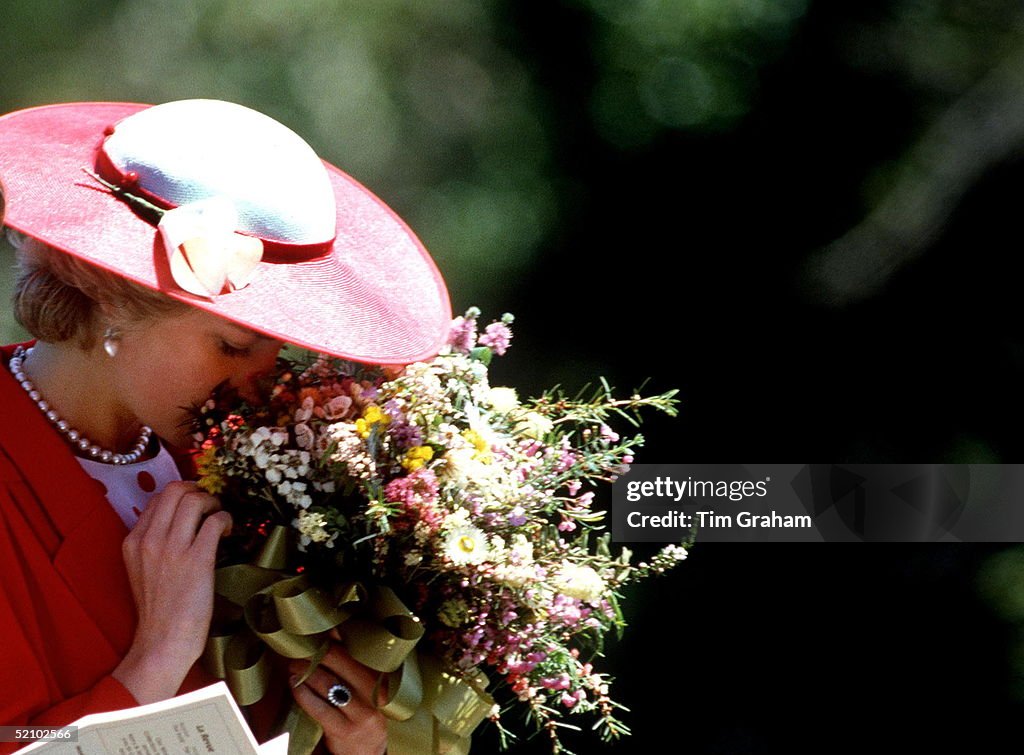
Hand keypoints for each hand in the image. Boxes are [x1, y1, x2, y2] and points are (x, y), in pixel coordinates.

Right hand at [113, 481, 231, 702]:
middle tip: (209, 505)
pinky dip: (226, 518)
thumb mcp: (142, 569)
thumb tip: (179, 520)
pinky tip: (228, 531)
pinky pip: (215, 521)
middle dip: (198, 490)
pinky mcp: (197, 559)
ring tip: (219, 517)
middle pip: (175, 490)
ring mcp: (173, 549)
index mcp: (133, 541)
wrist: (163, 642)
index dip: (181, 495)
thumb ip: (154, 543)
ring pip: (195, 499)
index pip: (158, 498)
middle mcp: (150, 540)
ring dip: (214, 502)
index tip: (195, 505)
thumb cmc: (159, 609)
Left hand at [289, 643, 386, 754]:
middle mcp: (375, 693)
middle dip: (317, 652)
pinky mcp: (344, 729)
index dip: (335, 638)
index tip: (320, 633)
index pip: (358, 650)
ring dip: (305, 671)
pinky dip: (302, 693)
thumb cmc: (363, 713)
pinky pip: (318, 706)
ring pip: (327, 683)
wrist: (368, 753)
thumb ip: (353, 663)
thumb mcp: (367, 688)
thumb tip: (333, 631)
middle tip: (300, 649)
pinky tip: (295, 686)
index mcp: (382, 678)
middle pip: (342, 661)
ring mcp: (361, 712)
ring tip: (294, 666)